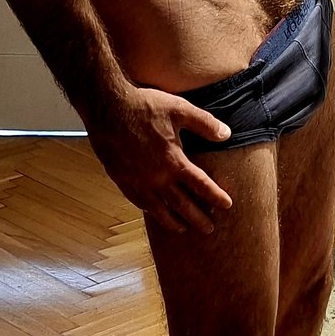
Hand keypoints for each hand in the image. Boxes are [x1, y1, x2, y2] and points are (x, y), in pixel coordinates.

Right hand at [82, 84, 232, 234]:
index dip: (215, 196)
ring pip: (158, 209)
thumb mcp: (179, 109)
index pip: (200, 185)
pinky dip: (149, 210)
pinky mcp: (121, 178)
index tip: (227, 205)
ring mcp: (137, 180)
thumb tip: (226, 134)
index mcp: (173, 161)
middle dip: (197, 218)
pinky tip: (153, 211)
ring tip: (182, 229)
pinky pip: (137, 201)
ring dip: (172, 221)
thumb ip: (204, 124)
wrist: (108, 106)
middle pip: (181, 205)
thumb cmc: (144, 105)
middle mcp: (156, 177)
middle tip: (208, 230)